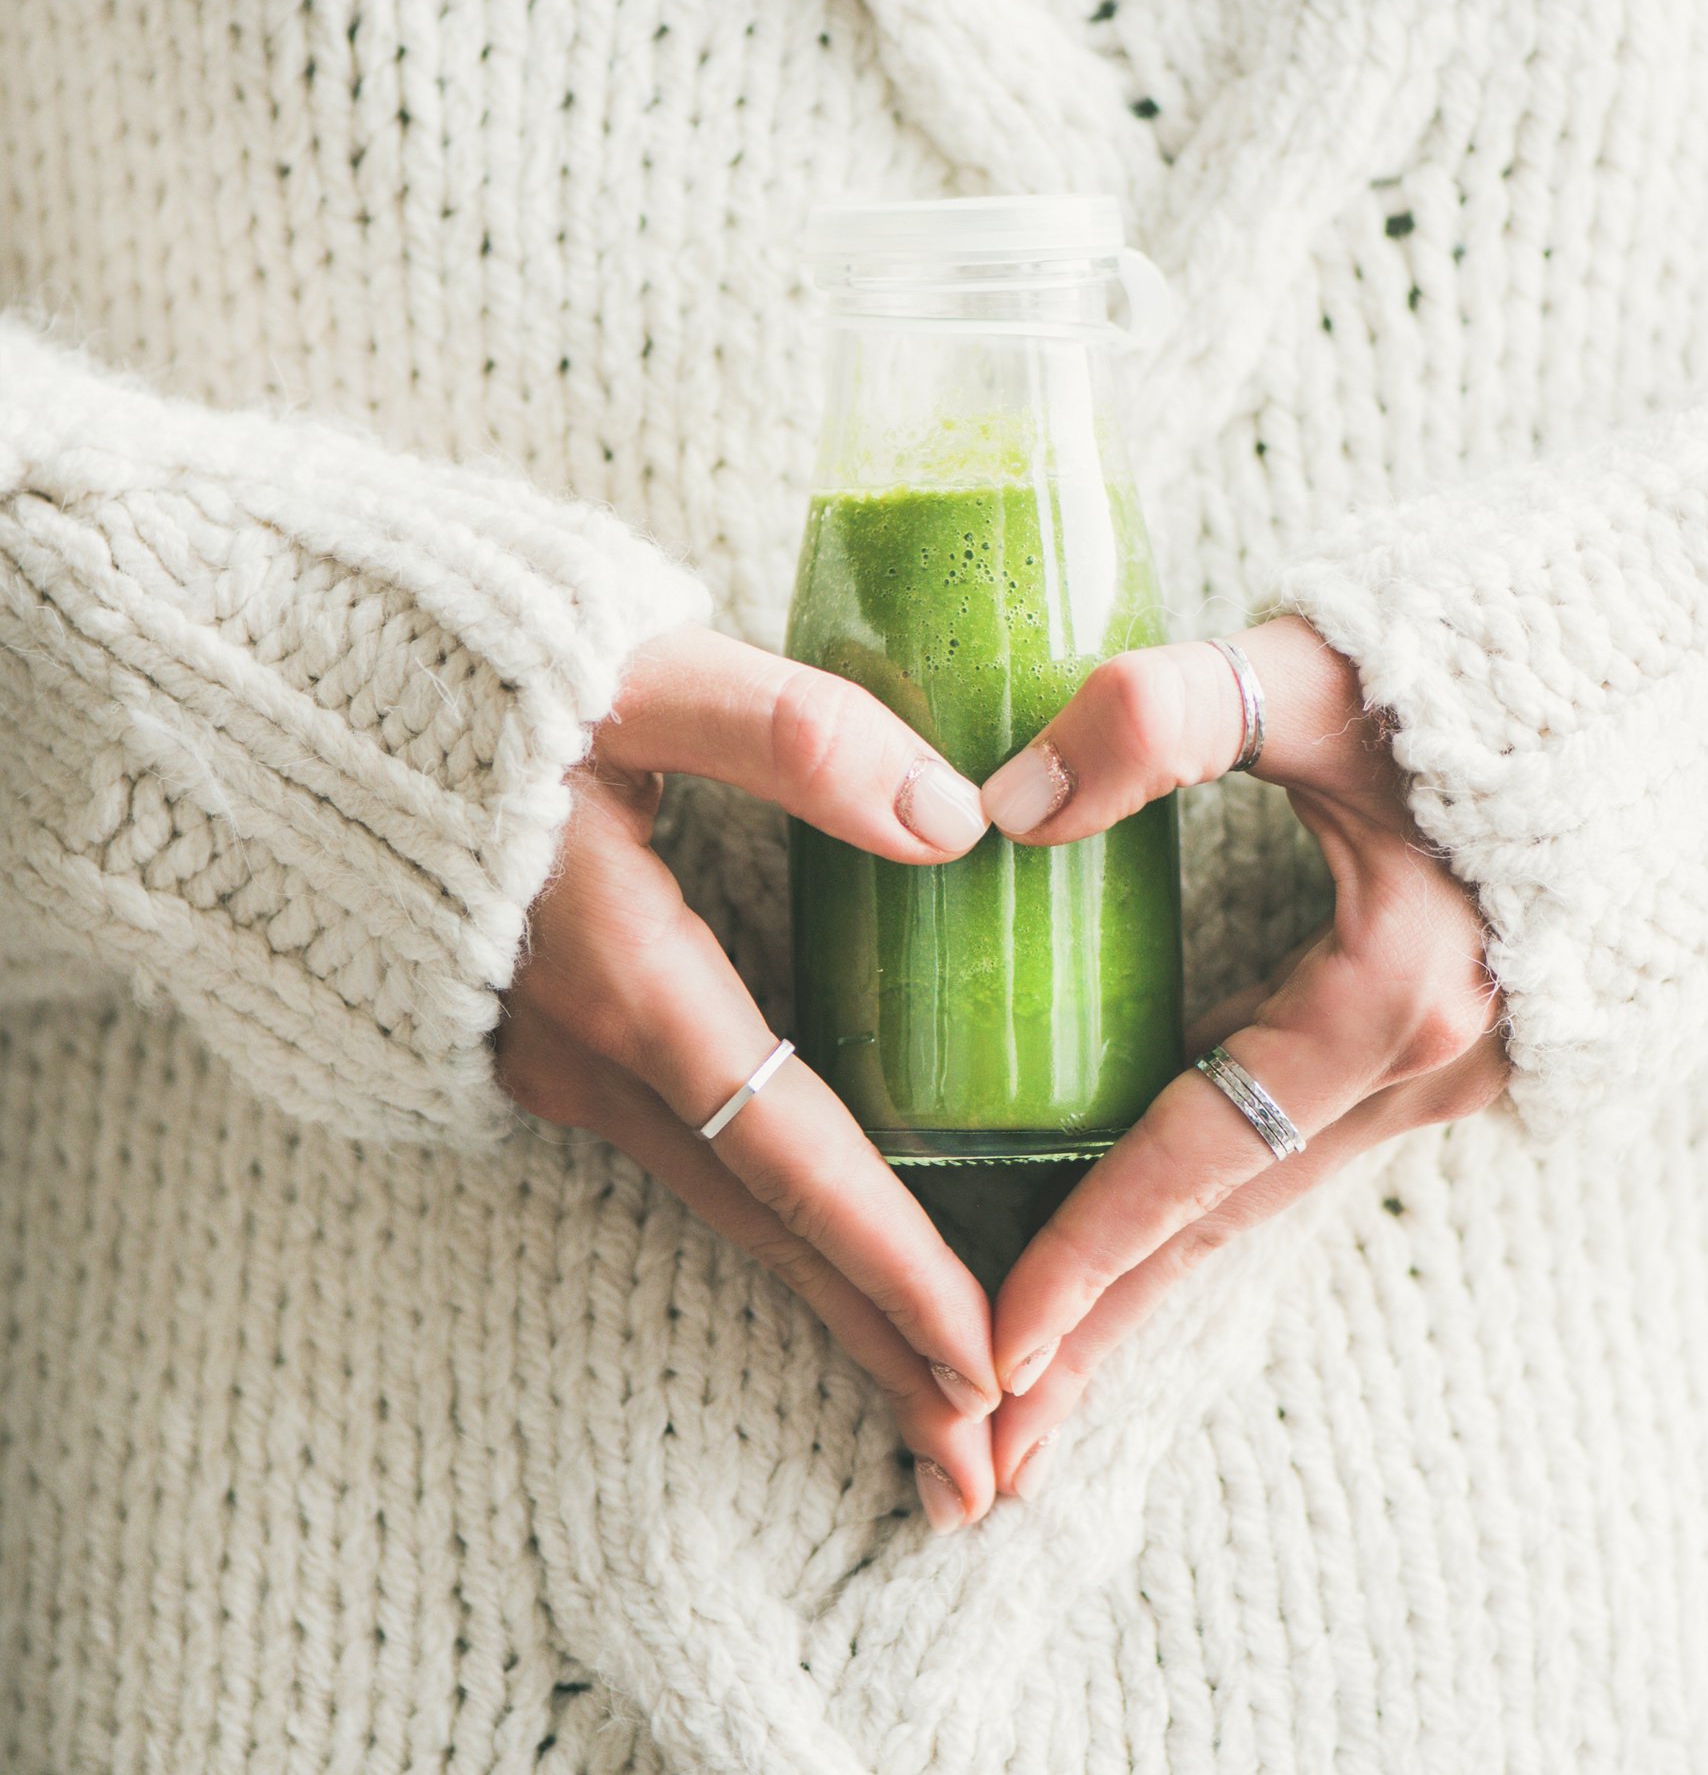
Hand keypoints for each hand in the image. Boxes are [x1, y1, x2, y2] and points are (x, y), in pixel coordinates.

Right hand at [495, 623, 1002, 1529]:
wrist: (280, 714)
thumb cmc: (466, 684)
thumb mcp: (636, 680)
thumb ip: (794, 739)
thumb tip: (954, 822)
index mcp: (630, 981)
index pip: (791, 1156)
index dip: (889, 1262)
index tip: (981, 1366)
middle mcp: (592, 1057)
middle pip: (765, 1227)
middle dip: (876, 1344)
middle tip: (978, 1472)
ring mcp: (556, 1064)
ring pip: (724, 1206)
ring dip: (828, 1302)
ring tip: (922, 1401)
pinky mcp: (545, 1046)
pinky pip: (684, 1163)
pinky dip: (772, 1231)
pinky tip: (820, 1257)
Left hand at [976, 619, 1506, 1499]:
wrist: (1690, 676)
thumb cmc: (1501, 666)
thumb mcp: (1320, 675)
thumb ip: (1158, 716)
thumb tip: (1005, 804)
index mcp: (1389, 998)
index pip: (1195, 1161)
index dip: (1085, 1255)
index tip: (987, 1351)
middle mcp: (1425, 1067)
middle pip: (1224, 1224)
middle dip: (1106, 1330)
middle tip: (992, 1444)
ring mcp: (1450, 1067)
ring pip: (1266, 1195)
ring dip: (1158, 1278)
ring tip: (1056, 1364)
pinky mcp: (1451, 1044)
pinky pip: (1305, 1148)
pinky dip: (1218, 1204)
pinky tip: (1158, 1220)